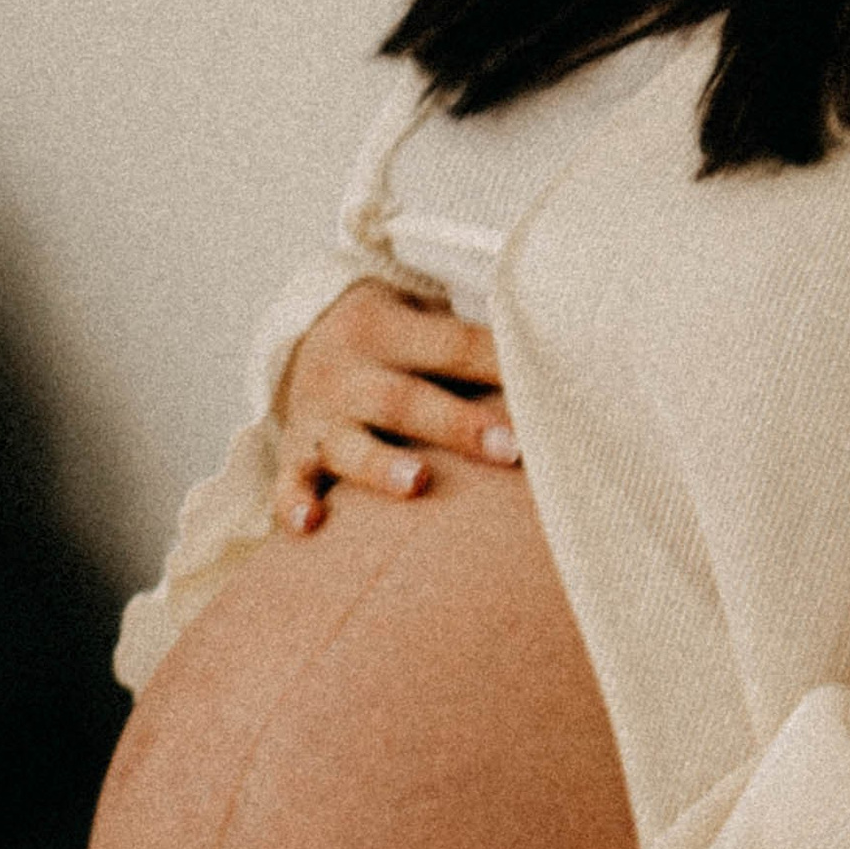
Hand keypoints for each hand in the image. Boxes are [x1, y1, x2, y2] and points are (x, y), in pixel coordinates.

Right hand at [271, 279, 520, 535]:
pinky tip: (311, 525)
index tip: (544, 389)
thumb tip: (561, 372)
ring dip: (381, 465)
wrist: (298, 339)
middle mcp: (349, 371)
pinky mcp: (293, 453)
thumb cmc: (394, 344)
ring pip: (348, 442)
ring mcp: (318, 416)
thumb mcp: (420, 323)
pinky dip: (293, 503)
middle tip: (509, 448)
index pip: (453, 346)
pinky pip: (288, 481)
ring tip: (417, 483)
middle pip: (404, 399)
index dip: (498, 365)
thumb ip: (472, 348)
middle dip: (456, 424)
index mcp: (387, 329)